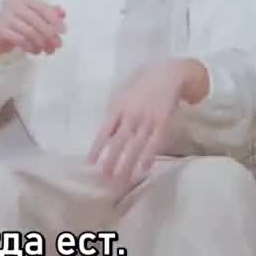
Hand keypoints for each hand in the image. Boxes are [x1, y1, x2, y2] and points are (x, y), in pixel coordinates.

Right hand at [0, 0, 65, 61]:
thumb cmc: (19, 21)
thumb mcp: (35, 15)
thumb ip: (49, 12)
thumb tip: (62, 13)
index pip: (43, 7)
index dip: (54, 20)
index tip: (63, 31)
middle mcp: (13, 2)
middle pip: (36, 20)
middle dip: (49, 34)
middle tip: (57, 45)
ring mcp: (4, 15)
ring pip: (29, 31)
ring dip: (41, 43)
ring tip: (47, 50)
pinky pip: (19, 40)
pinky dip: (30, 47)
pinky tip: (35, 51)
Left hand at [88, 59, 195, 182]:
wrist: (166, 74)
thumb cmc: (141, 89)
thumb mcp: (122, 98)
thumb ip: (115, 117)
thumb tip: (105, 138)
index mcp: (118, 108)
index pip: (105, 131)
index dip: (97, 147)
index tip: (90, 163)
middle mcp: (131, 115)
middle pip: (118, 142)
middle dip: (111, 161)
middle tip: (104, 179)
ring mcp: (147, 119)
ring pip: (135, 146)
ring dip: (127, 164)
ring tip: (121, 181)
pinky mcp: (163, 122)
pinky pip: (154, 143)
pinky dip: (148, 157)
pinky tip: (142, 170)